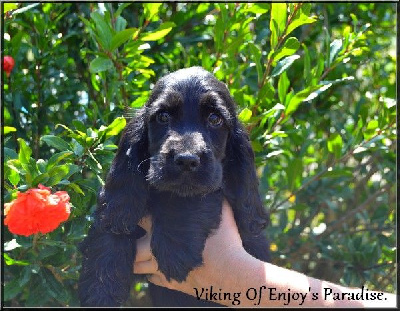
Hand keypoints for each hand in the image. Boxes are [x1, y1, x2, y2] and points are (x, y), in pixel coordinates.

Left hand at [134, 199, 250, 295]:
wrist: (232, 274)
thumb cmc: (226, 240)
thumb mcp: (221, 211)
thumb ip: (210, 197)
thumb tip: (207, 184)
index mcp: (165, 230)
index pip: (141, 219)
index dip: (138, 215)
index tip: (141, 213)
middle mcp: (158, 250)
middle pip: (131, 248)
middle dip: (130, 242)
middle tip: (136, 236)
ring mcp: (163, 268)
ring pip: (137, 267)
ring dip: (136, 259)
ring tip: (140, 252)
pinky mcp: (171, 283)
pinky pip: (151, 279)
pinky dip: (151, 273)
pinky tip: (156, 267)